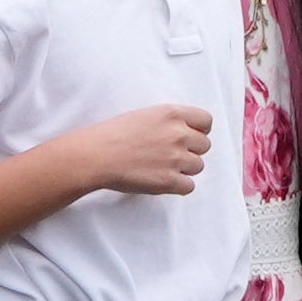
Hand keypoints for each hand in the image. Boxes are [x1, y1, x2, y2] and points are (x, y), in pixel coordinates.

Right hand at [74, 102, 215, 197]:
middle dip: (191, 150)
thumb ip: (169, 121)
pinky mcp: (169, 181)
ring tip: (161, 167)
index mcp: (172, 114)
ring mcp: (175, 158)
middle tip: (170, 154)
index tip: (189, 137)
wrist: (95, 155)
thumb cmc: (113, 134)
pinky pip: (189, 186)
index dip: (199, 130)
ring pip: (198, 166)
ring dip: (184, 169)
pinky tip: (161, 180)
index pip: (206, 121)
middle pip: (204, 145)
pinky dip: (178, 186)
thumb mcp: (145, 115)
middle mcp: (178, 134)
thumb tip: (187, 132)